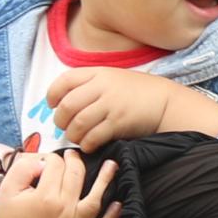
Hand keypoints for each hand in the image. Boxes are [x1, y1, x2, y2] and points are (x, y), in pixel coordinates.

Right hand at [0, 148, 116, 217]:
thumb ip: (23, 168)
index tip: (48, 161)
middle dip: (74, 161)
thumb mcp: (7, 190)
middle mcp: (63, 211)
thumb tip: (43, 161)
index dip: (51, 158)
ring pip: (95, 199)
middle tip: (73, 156)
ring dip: (106, 179)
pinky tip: (118, 204)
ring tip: (112, 165)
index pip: (55, 166)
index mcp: (44, 197)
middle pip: (76, 176)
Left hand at [47, 66, 217, 150]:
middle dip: (60, 119)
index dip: (52, 95)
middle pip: (68, 104)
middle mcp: (102, 87)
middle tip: (64, 126)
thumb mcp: (112, 78)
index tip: (53, 105)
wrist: (164, 102)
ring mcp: (111, 105)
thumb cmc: (136, 92)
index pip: (64, 81)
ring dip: (73, 134)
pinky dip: (87, 143)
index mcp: (97, 73)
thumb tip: (63, 102)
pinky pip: (94, 136)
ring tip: (77, 137)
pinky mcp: (119, 123)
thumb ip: (89, 85)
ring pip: (78, 122)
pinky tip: (89, 144)